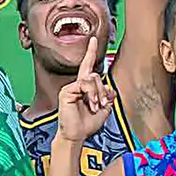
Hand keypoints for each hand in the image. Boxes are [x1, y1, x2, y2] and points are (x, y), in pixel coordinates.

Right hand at [56, 28, 112, 143]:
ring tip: (95, 106)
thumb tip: (109, 87)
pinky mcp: (67, 91)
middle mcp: (76, 85)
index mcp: (84, 87)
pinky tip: (90, 104)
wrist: (77, 135)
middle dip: (102, 90)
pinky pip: (84, 85)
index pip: (88, 66)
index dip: (90, 52)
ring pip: (91, 79)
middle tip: (102, 104)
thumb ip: (108, 95)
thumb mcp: (104, 108)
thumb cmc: (87, 124)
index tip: (93, 40)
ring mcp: (71, 87)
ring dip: (97, 94)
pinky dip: (91, 95)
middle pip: (95, 75)